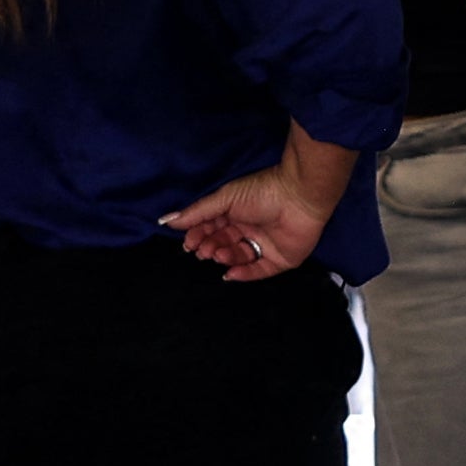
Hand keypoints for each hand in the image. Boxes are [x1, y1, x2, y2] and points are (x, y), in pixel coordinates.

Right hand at [169, 155, 343, 281]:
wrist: (299, 196)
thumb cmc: (262, 191)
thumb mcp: (225, 199)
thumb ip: (197, 212)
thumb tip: (166, 220)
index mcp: (237, 212)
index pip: (212, 228)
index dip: (199, 236)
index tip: (188, 243)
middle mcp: (250, 229)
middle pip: (223, 244)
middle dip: (210, 248)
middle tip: (203, 250)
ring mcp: (265, 245)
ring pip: (238, 258)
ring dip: (225, 258)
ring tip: (218, 253)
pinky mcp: (281, 260)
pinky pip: (259, 272)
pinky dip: (244, 274)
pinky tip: (230, 273)